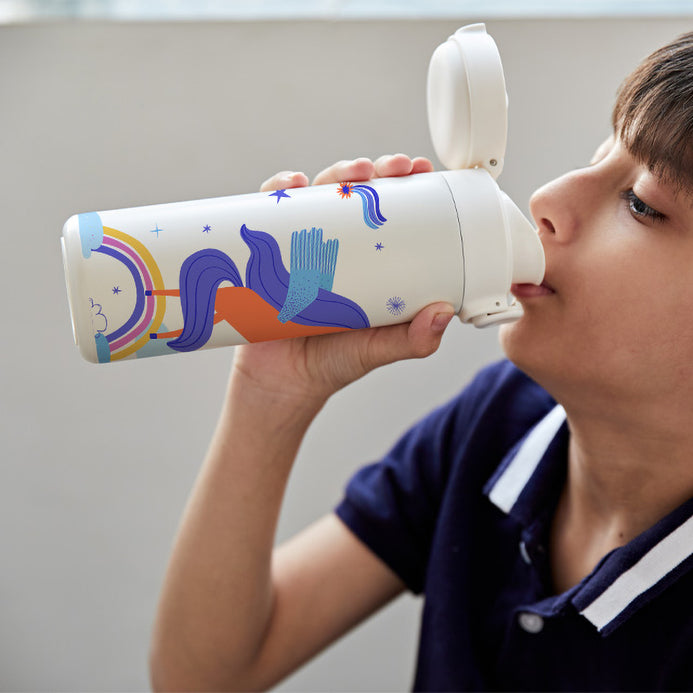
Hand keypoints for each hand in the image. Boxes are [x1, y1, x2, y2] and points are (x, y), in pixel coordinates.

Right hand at [233, 155, 452, 405]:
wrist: (281, 383)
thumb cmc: (333, 362)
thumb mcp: (378, 349)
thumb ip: (412, 340)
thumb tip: (443, 312)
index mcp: (369, 262)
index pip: (389, 213)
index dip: (406, 186)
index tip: (422, 172)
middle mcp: (337, 246)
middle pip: (355, 194)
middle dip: (376, 172)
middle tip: (394, 168)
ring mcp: (302, 244)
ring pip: (318, 194)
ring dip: (337, 174)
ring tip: (355, 174)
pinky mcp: (270, 250)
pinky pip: (272, 212)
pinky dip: (279, 191)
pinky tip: (292, 185)